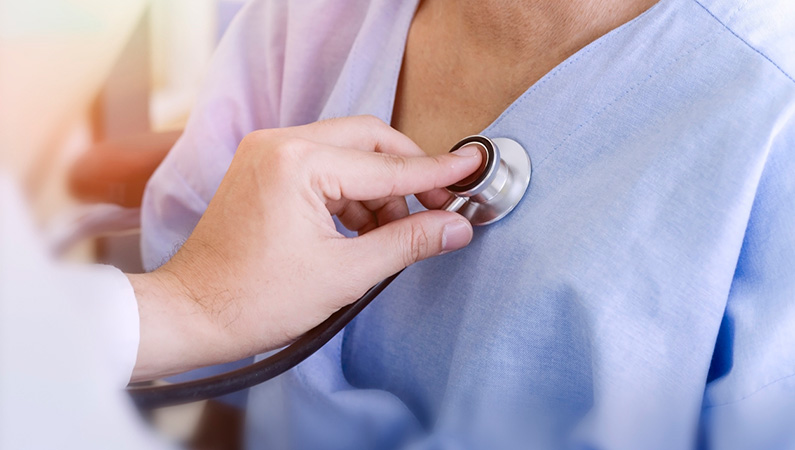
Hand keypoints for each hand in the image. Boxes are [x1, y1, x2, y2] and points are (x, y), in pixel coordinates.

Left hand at [127, 116, 481, 379]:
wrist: (191, 314)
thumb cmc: (255, 300)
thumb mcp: (345, 275)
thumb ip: (407, 242)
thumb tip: (456, 226)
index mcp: (299, 163)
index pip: (387, 166)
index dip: (437, 172)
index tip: (473, 166)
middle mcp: (280, 142)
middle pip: (369, 141)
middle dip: (406, 174)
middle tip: (440, 205)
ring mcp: (267, 151)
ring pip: (347, 154)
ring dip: (377, 190)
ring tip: (389, 236)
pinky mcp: (262, 167)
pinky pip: (323, 166)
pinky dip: (349, 194)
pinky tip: (359, 231)